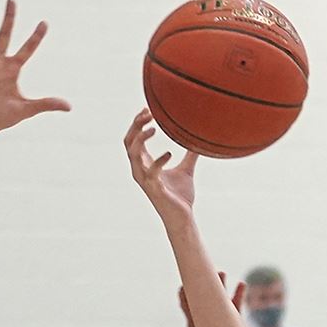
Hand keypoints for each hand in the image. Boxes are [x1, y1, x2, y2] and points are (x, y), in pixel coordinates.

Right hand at [0, 0, 70, 135]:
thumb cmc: (3, 116)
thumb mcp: (28, 109)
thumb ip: (47, 104)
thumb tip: (69, 107)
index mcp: (14, 69)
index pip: (28, 48)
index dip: (36, 36)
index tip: (44, 23)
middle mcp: (0, 62)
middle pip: (6, 35)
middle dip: (9, 18)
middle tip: (12, 1)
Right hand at [124, 108, 198, 227]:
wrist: (183, 217)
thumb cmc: (180, 195)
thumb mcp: (186, 169)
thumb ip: (190, 154)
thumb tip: (198, 140)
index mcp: (145, 164)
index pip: (133, 139)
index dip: (137, 123)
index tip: (147, 109)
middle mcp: (140, 170)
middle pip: (129, 142)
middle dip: (135, 125)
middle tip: (148, 112)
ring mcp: (145, 180)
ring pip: (132, 154)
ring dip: (140, 138)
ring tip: (153, 127)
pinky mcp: (153, 189)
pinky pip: (150, 171)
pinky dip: (158, 161)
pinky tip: (169, 153)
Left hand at [177, 274, 244, 326]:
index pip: (188, 308)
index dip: (185, 296)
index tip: (184, 284)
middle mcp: (207, 322)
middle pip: (204, 300)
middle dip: (205, 285)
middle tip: (205, 270)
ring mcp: (220, 323)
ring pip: (220, 301)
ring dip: (221, 288)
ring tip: (222, 273)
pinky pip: (236, 310)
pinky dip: (238, 296)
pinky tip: (242, 284)